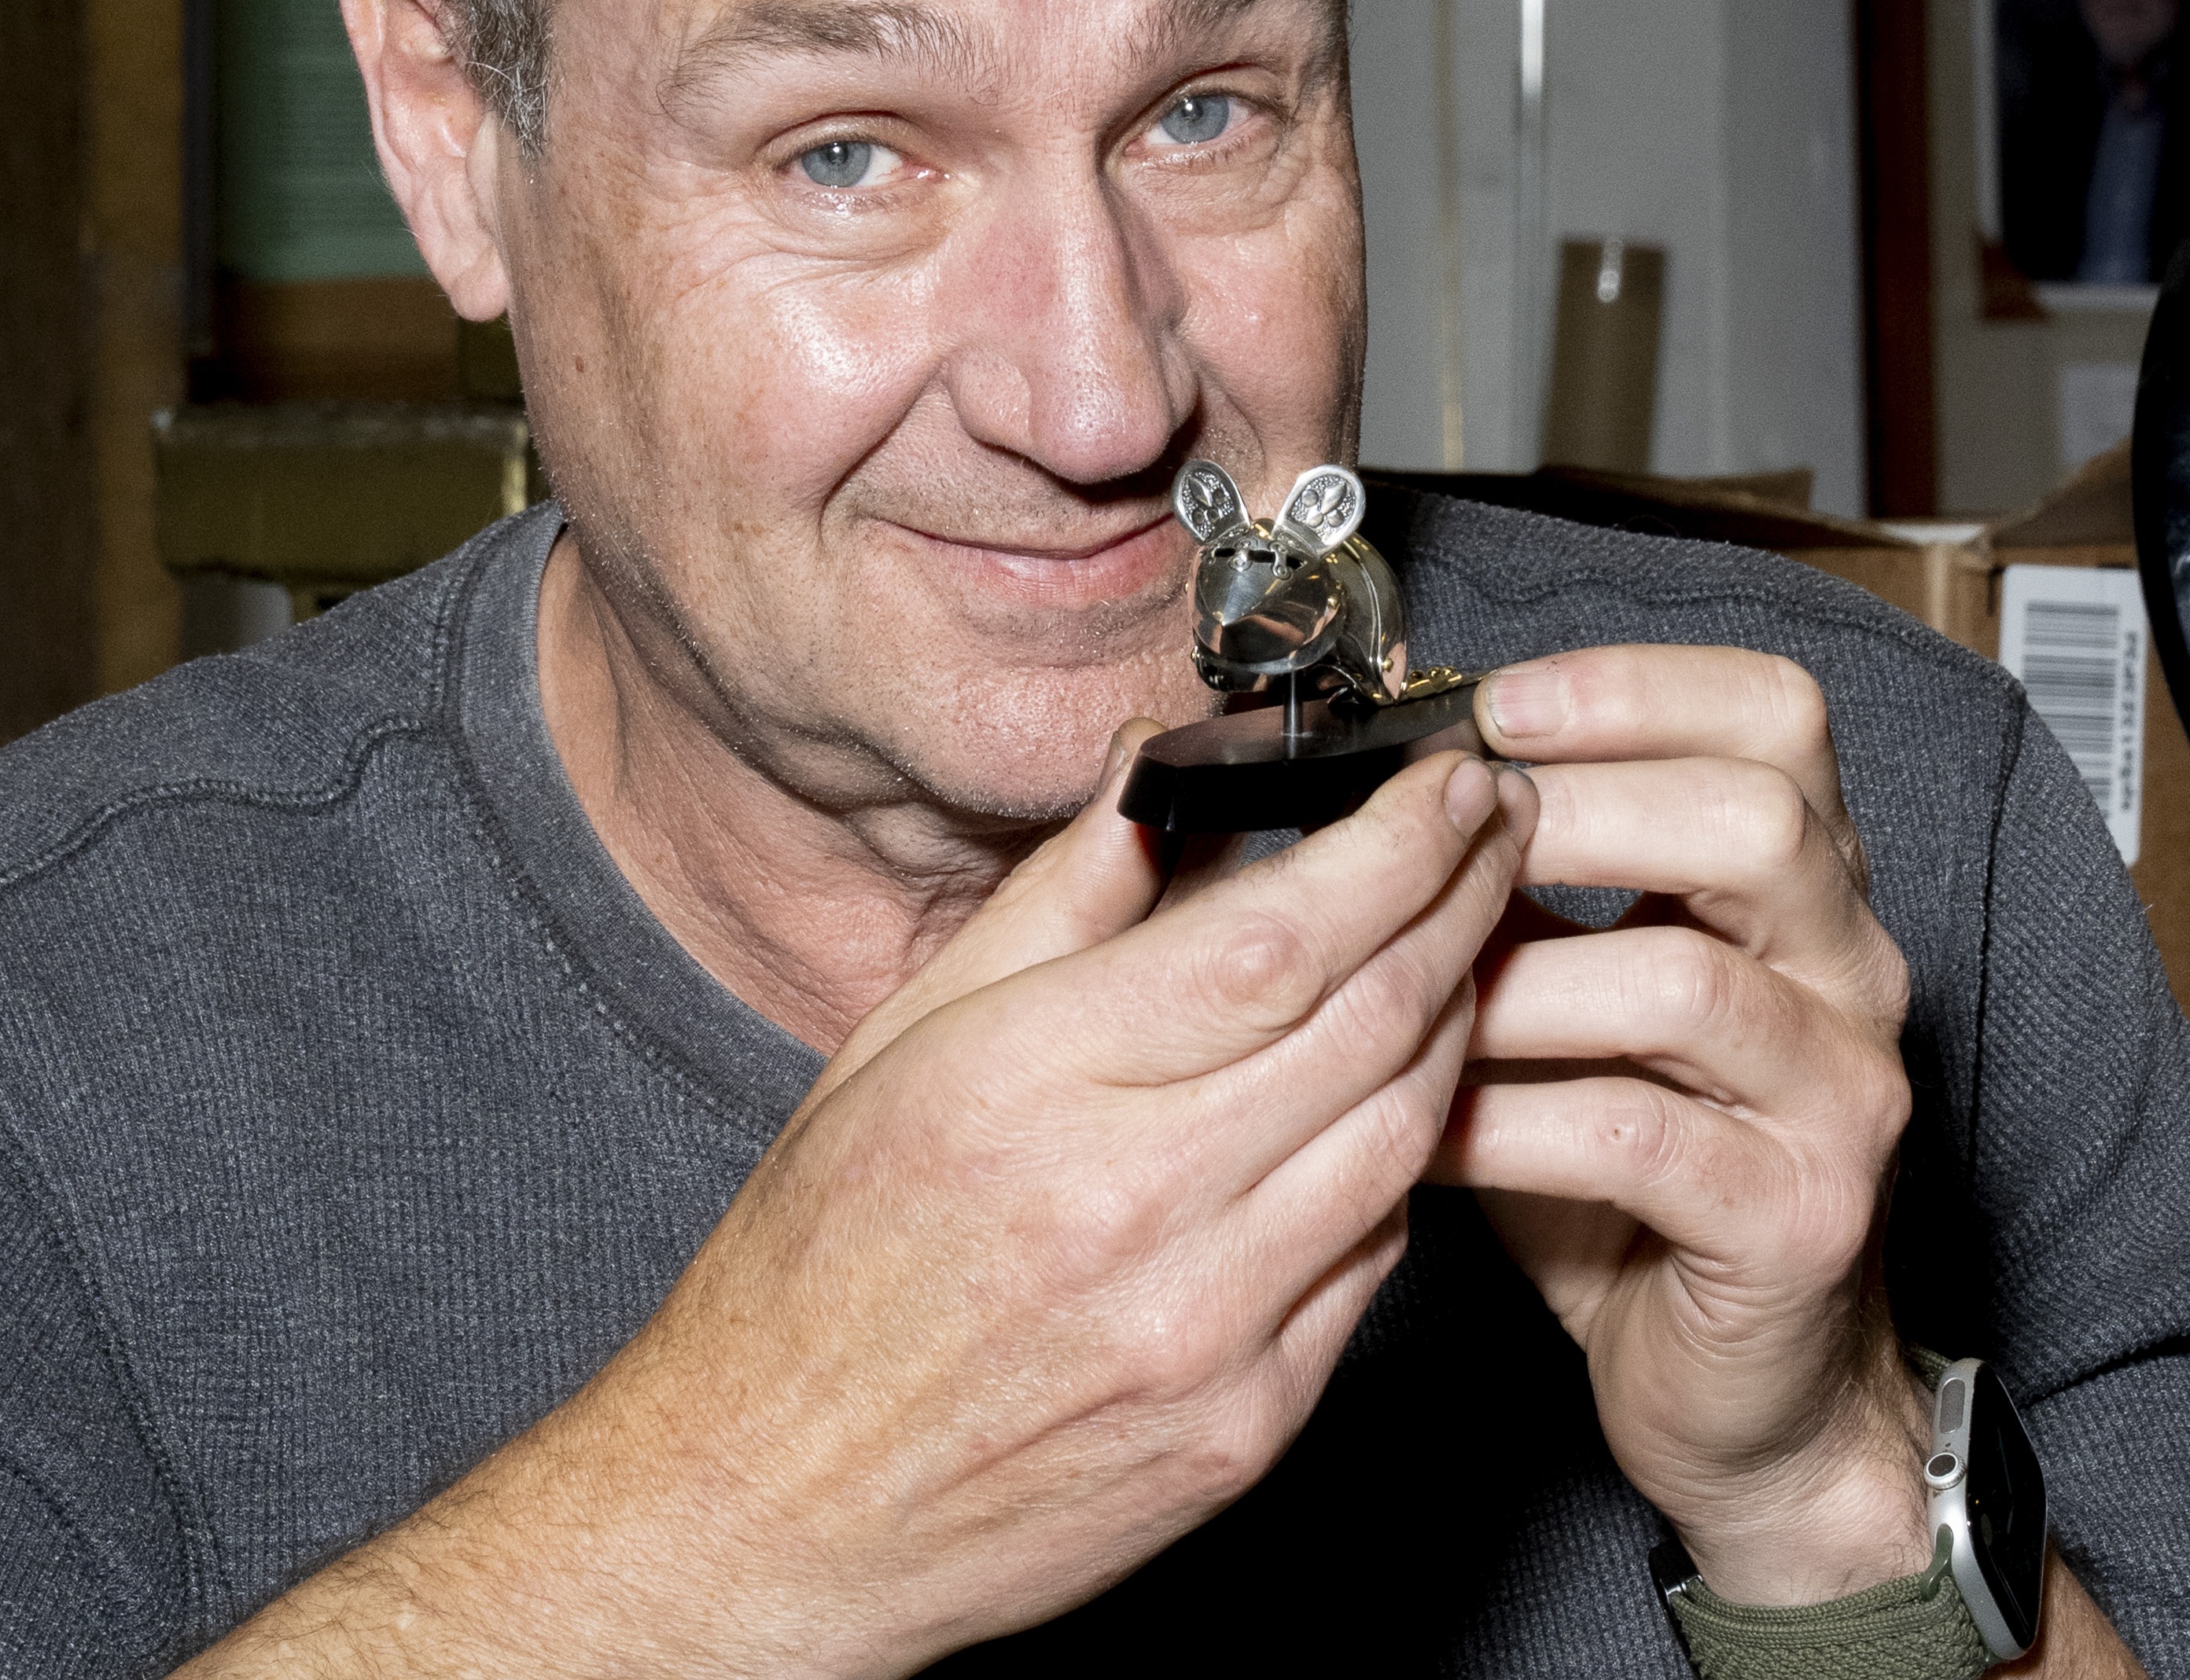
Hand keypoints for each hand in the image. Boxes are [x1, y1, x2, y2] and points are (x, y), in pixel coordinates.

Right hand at [181, 739, 1530, 1677]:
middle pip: (1372, 1020)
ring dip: (1457, 1020)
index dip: (1394, 844)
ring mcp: (1205, 1329)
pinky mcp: (1248, 1424)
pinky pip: (1377, 1259)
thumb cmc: (821, 1265)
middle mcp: (1130, 1206)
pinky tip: (1393, 1096)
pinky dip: (1400, 1158)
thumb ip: (1053, 903)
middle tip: (1498, 831)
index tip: (1448, 784)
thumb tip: (1159, 777)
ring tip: (1468, 941)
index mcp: (1026, 1085)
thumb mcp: (899, 1043)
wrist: (783, 1505)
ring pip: (1403, 1135)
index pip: (1274, 933)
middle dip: (1463, 900)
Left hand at [1433, 645, 1928, 1603]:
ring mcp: (1841, 1097)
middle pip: (1759, 824)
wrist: (1726, 1374)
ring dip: (1513, 983)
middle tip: (1449, 842)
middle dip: (1580, 812)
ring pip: (1687, 983)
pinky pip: (1639, 1138)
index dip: (1635, 687)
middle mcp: (1850, 971)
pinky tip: (1418, 1133)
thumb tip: (1380, 784)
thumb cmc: (1621, 1160)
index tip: (1493, 705)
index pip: (1775, 717)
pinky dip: (1506, 1124)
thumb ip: (1507, 892)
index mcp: (1797, 886)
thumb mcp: (1561, 993)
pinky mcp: (1800, 1218)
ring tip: (1398, 1002)